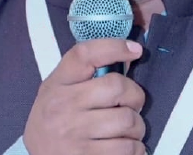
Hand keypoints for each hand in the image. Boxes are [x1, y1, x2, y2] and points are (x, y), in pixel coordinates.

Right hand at [23, 38, 146, 154]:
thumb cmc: (54, 119)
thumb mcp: (60, 89)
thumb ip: (88, 73)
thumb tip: (129, 57)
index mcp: (58, 83)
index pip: (86, 54)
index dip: (115, 47)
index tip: (135, 50)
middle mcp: (63, 105)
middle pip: (116, 86)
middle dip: (135, 95)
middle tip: (132, 105)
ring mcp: (73, 133)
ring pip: (127, 120)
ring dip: (137, 126)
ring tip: (129, 130)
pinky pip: (127, 148)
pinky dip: (136, 148)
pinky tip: (127, 146)